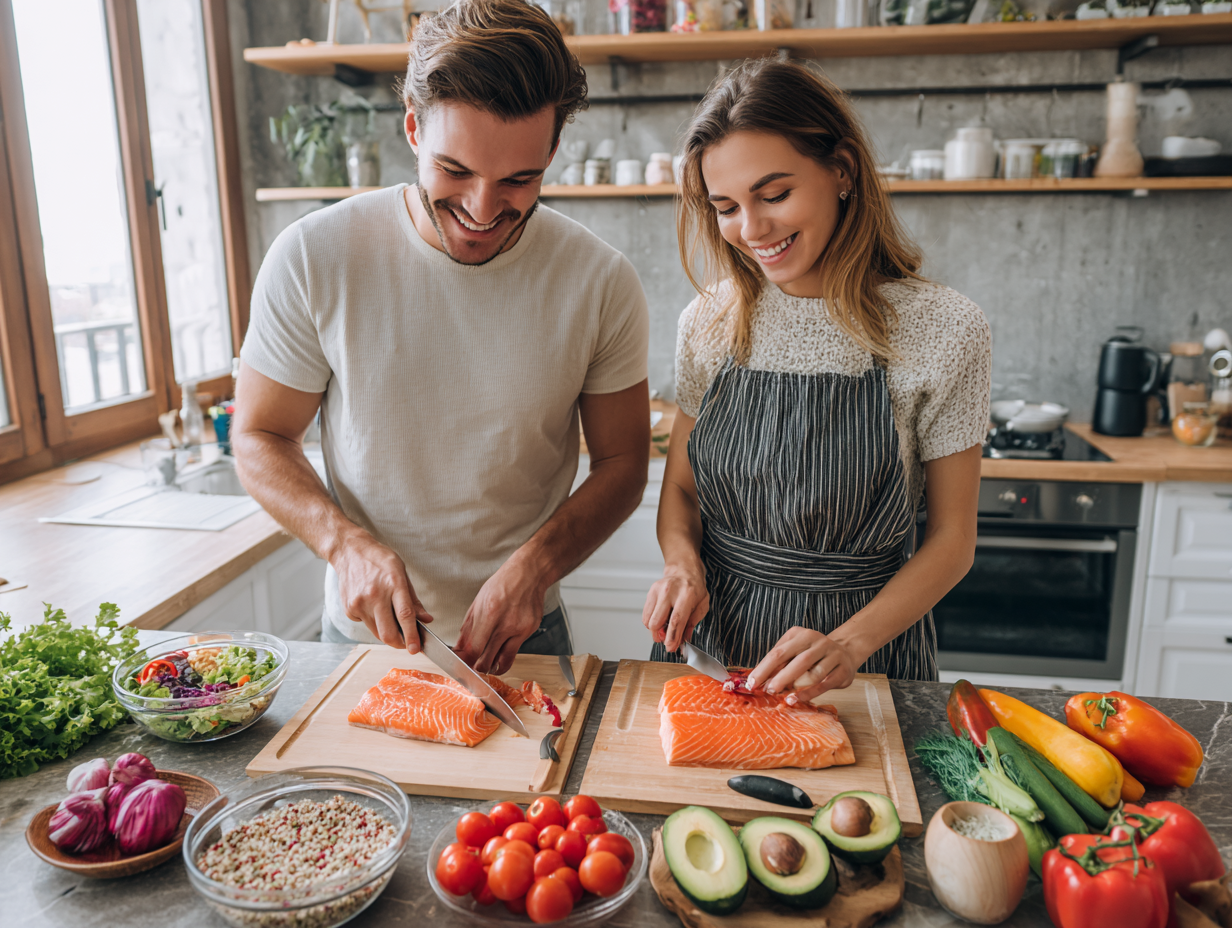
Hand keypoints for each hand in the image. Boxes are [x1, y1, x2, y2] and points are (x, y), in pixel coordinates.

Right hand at [332, 534, 432, 651]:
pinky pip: (366, 624)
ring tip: (392, 621)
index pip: (405, 616)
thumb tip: (426, 620)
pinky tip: (373, 606)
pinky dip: (374, 622)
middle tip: (408, 644)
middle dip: (400, 644)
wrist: (350, 552)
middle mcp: (375, 595)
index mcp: (393, 584)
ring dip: (388, 633)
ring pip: (377, 632)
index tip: (416, 648)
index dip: (412, 636)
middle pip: (388, 633)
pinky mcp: (349, 609)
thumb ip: (413, 600)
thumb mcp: (402, 572)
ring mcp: (359, 603)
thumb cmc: (379, 560)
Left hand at [455, 557, 545, 673]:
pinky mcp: (530, 631)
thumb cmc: (503, 584)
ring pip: (504, 661)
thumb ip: (468, 628)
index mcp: (490, 613)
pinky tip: (501, 647)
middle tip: (473, 667)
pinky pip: (515, 650)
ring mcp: (520, 629)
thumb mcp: (478, 602)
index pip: (475, 649)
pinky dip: (506, 652)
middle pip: (488, 660)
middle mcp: (506, 624)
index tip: (461, 664)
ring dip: (493, 667)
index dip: (466, 661)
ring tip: (488, 666)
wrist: (529, 574)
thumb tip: (460, 648)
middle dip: (478, 668)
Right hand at [642, 562, 708, 651]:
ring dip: (655, 630)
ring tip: (664, 629)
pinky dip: (651, 622)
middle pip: (657, 621)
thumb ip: (692, 623)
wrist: (684, 571)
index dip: (672, 637)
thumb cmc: (694, 588)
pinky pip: (646, 614)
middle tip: (666, 640)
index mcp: (687, 594)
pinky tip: (660, 621)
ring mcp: (658, 590)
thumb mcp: (701, 606)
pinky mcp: (650, 592)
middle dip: (660, 636)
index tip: (670, 646)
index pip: (676, 620)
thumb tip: (683, 639)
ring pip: (649, 620)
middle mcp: (670, 591)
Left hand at [747, 626, 859, 701]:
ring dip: (795, 686)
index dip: (764, 669)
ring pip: (812, 674)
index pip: (778, 652)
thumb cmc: (813, 653)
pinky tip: (795, 699)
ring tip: (782, 696)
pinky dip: (807, 694)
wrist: (845, 651)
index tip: (752, 682)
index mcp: (802, 634)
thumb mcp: (795, 649)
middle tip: (767, 690)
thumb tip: (759, 678)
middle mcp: (818, 642)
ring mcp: (833, 655)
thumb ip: (779, 661)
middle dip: (779, 678)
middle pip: (796, 661)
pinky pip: (823, 684)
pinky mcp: (842, 670)